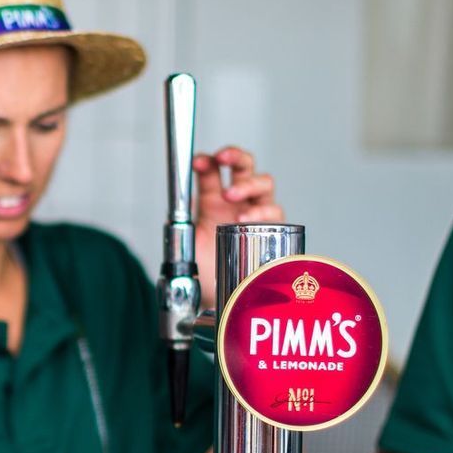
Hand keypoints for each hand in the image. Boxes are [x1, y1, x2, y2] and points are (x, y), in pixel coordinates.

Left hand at [193, 147, 282, 308]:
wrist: (215, 296)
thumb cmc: (202, 268)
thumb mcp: (188, 239)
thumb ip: (184, 219)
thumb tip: (178, 202)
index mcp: (214, 200)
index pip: (215, 169)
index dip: (208, 160)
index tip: (198, 162)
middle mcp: (237, 203)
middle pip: (245, 166)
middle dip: (234, 156)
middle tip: (222, 159)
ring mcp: (255, 213)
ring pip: (264, 183)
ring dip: (248, 183)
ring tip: (230, 195)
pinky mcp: (270, 230)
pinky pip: (274, 211)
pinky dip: (261, 211)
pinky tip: (245, 219)